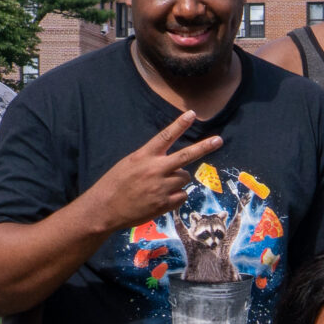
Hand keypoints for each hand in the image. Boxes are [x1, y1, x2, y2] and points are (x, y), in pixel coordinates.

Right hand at [82, 112, 227, 232]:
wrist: (104, 209)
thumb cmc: (115, 184)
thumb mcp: (129, 163)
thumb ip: (151, 159)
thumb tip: (174, 163)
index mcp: (144, 156)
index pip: (165, 136)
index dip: (179, 124)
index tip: (192, 114)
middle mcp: (154, 169)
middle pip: (186, 156)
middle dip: (204, 147)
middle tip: (219, 140)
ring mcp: (161, 187)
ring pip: (184, 177)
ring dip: (179, 180)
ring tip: (160, 186)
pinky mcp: (164, 204)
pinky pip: (182, 196)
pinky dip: (177, 196)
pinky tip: (162, 198)